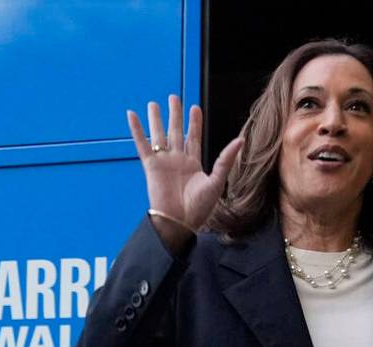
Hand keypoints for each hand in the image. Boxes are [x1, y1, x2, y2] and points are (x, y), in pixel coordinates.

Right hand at [127, 95, 243, 249]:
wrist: (180, 222)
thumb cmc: (199, 208)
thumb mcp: (216, 181)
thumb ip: (226, 159)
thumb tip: (240, 140)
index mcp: (193, 163)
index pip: (193, 137)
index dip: (194, 122)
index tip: (195, 108)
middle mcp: (177, 160)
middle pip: (175, 131)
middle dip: (175, 115)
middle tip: (174, 98)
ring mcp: (163, 162)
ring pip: (159, 135)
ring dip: (156, 119)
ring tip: (154, 103)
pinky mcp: (151, 166)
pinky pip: (142, 144)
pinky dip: (136, 130)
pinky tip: (132, 115)